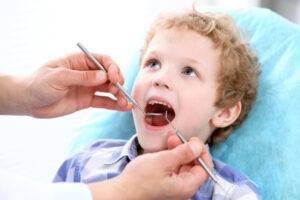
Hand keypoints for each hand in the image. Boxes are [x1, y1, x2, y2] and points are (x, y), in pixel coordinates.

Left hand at [24, 53, 131, 117]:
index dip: (112, 68)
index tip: (115, 78)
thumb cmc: (39, 83)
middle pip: (109, 75)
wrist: (29, 101)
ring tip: (126, 103)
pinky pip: (104, 101)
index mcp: (80, 61)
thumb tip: (103, 76)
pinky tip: (123, 107)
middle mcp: (87, 73)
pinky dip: (114, 104)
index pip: (102, 60)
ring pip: (109, 89)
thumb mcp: (58, 77)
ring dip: (119, 95)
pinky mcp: (87, 100)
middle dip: (118, 82)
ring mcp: (88, 87)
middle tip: (120, 91)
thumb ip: (81, 77)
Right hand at [92, 136, 211, 199]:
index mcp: (186, 186)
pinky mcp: (165, 183)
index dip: (201, 153)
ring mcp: (173, 186)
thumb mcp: (163, 161)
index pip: (204, 169)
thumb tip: (199, 145)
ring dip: (178, 151)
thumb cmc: (140, 178)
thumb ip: (183, 153)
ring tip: (169, 140)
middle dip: (187, 149)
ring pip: (183, 166)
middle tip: (177, 137)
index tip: (194, 140)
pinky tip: (164, 149)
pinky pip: (173, 168)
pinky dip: (171, 157)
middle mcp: (182, 188)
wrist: (121, 191)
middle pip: (193, 166)